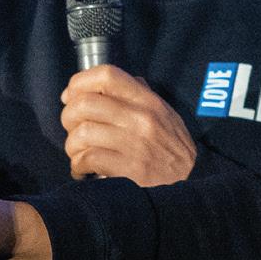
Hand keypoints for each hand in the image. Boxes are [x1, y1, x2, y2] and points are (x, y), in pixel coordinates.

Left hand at [59, 66, 195, 185]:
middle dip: (68, 117)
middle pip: (84, 104)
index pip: (107, 75)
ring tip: (79, 153)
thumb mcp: (164, 115)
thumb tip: (102, 83)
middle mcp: (141, 118)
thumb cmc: (172, 149)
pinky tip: (84, 170)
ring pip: (82, 133)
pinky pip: (88, 159)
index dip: (79, 83)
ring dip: (72, 146)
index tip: (70, 96)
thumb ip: (137, 96)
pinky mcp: (129, 169)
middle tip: (72, 129)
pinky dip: (78, 165)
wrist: (192, 184)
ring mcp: (135, 144)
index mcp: (148, 101)